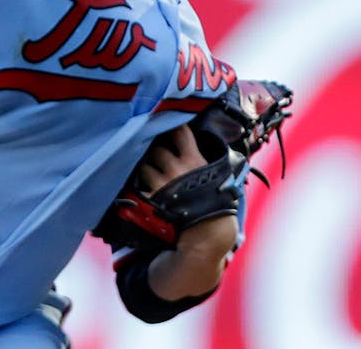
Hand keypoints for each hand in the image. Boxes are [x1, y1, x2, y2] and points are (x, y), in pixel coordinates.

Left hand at [139, 124, 238, 260]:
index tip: (169, 126)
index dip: (173, 126)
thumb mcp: (221, 177)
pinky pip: (139, 188)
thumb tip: (218, 142)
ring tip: (153, 176)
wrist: (208, 234)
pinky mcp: (151, 200)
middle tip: (160, 159)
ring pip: (144, 167)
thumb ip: (209, 159)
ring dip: (146, 170)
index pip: (180, 131)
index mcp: (194, 160)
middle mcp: (176, 169)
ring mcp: (162, 184)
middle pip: (156, 149)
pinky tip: (147, 192)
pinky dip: (141, 189)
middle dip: (156, 152)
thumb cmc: (219, 205)